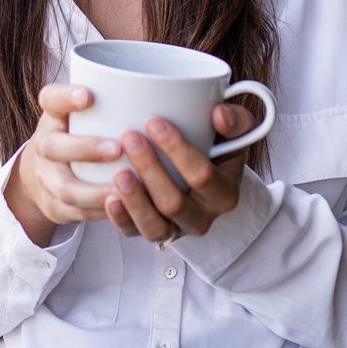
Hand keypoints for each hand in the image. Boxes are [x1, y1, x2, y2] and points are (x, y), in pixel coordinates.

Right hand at [6, 83, 121, 247]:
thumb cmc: (76, 134)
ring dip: (95, 191)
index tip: (88, 95)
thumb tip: (172, 89)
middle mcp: (44, 146)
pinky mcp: (55, 207)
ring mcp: (47, 179)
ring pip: (66, 188)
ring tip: (124, 188)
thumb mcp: (84, 112)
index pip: (51, 99)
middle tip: (117, 148)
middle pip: (53, 146)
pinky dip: (100, 213)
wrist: (40, 175)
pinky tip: (123, 209)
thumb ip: (114, 101)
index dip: (66, 97)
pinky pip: (76, 214)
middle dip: (85, 149)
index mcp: (53, 116)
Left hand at [103, 103, 253, 245]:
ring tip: (118, 173)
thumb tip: (220, 115)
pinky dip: (121, 218)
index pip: (202, 176)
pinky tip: (110, 198)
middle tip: (130, 137)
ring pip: (155, 226)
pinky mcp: (154, 232)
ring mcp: (177, 229)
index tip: (153, 122)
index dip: (178, 150)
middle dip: (150, 169)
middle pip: (174, 203)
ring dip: (134, 201)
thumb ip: (236, 120)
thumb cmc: (218, 147)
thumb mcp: (235, 132)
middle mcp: (202, 218)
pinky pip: (135, 233)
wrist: (205, 174)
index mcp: (224, 194)